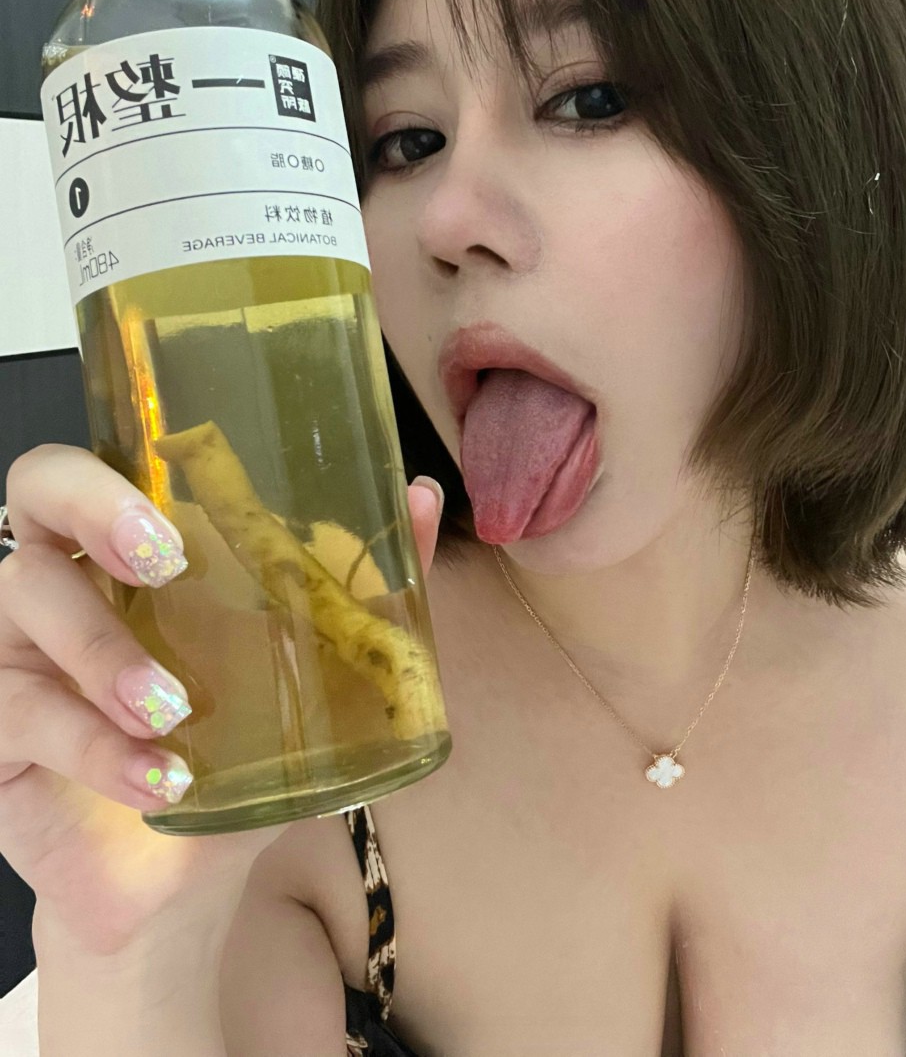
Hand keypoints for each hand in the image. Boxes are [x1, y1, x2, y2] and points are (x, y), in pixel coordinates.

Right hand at [0, 444, 444, 956]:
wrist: (185, 877)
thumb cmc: (238, 750)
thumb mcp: (309, 669)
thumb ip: (364, 586)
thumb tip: (423, 497)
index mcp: (127, 552)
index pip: (90, 468)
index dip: (112, 475)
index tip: (180, 520)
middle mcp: (63, 583)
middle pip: (37, 497)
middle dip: (97, 512)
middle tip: (166, 566)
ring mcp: (18, 654)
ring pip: (29, 602)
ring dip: (106, 653)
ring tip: (173, 709)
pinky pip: (25, 715)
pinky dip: (98, 749)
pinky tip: (160, 781)